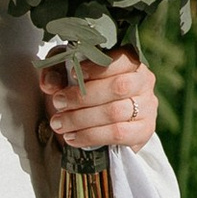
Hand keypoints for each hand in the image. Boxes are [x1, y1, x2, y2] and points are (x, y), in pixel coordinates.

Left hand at [38, 50, 157, 154]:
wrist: (101, 122)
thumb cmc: (86, 90)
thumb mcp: (69, 74)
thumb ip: (57, 73)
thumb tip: (49, 82)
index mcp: (130, 62)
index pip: (120, 59)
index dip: (97, 67)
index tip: (71, 74)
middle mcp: (144, 81)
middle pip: (117, 87)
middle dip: (82, 96)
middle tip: (58, 103)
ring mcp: (147, 107)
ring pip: (115, 112)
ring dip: (81, 119)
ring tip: (59, 123)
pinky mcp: (144, 131)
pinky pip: (117, 134)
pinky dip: (91, 136)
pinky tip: (73, 137)